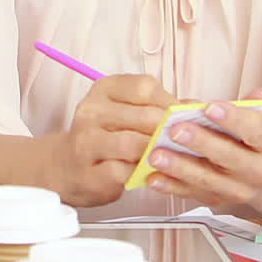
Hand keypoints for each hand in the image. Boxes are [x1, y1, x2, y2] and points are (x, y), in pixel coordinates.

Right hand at [61, 74, 175, 207]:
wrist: (66, 167)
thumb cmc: (104, 137)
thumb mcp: (125, 112)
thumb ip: (157, 107)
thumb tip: (196, 107)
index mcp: (104, 89)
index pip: (144, 87)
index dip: (169, 102)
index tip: (181, 116)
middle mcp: (91, 110)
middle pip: (144, 116)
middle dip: (169, 130)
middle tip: (183, 141)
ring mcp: (86, 141)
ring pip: (134, 144)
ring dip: (157, 152)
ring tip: (169, 157)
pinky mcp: (88, 172)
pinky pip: (124, 171)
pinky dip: (142, 174)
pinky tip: (151, 173)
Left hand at [144, 88, 261, 214]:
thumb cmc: (260, 138)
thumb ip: (254, 106)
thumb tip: (256, 95)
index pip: (256, 131)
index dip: (233, 119)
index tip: (209, 107)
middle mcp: (259, 173)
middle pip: (229, 158)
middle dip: (200, 143)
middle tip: (175, 130)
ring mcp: (238, 190)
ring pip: (207, 180)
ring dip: (179, 167)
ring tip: (156, 154)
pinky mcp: (218, 201)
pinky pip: (193, 194)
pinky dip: (171, 186)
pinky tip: (153, 176)